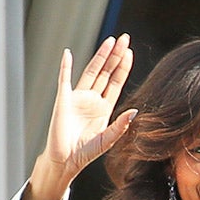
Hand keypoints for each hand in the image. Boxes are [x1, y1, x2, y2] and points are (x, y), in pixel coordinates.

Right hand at [25, 36, 137, 199]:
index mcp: (104, 107)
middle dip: (115, 55)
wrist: (65, 161)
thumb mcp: (108, 139)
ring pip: (91, 71)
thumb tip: (136, 111)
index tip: (130, 53)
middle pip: (106, 72)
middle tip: (124, 38)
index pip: (116, 82)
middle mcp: (92, 99)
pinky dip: (65, 66)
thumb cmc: (85, 153)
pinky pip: (64, 80)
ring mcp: (78, 97)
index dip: (123, 67)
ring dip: (100, 56)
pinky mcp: (63, 100)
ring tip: (110, 41)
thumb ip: (121, 126)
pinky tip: (67, 54)